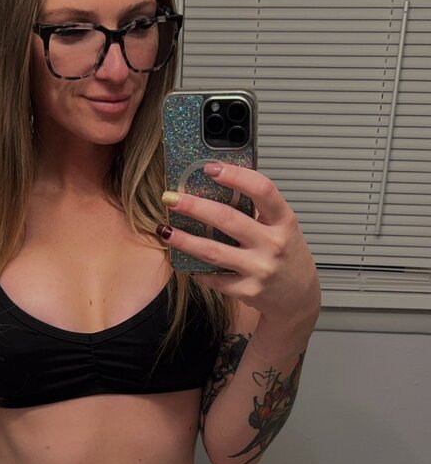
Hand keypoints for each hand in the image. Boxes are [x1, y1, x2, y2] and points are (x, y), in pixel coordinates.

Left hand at [159, 162, 320, 327]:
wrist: (298, 296)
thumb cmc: (287, 255)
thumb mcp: (281, 227)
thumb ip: (257, 209)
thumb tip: (217, 185)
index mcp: (284, 221)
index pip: (263, 189)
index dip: (236, 176)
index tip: (210, 168)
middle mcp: (273, 244)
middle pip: (227, 219)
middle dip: (194, 206)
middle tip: (170, 198)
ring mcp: (260, 269)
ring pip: (213, 251)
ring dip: (184, 240)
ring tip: (165, 230)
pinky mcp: (248, 291)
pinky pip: (214, 278)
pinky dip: (197, 269)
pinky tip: (185, 261)